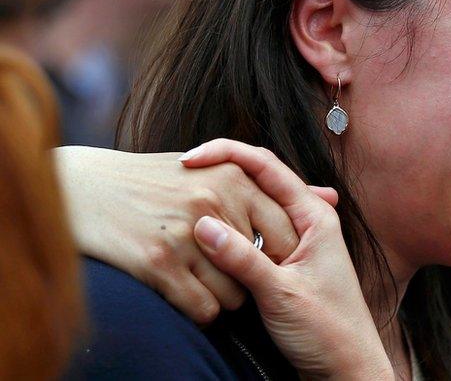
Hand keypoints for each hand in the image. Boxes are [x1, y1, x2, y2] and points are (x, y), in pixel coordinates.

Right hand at [55, 145, 301, 323]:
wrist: (82, 190)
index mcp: (235, 176)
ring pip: (237, 294)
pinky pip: (204, 309)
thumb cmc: (157, 182)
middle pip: (267, 262)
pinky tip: (185, 293)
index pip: (288, 224)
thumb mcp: (219, 175)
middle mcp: (215, 200)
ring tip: (198, 277)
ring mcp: (187, 233)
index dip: (284, 250)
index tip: (275, 261)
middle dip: (257, 276)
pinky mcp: (158, 263)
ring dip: (226, 298)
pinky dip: (202, 312)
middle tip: (228, 268)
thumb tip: (332, 194)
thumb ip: (274, 190)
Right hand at [187, 140, 392, 379]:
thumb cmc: (327, 332)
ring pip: (242, 219)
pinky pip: (242, 249)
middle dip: (214, 188)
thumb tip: (202, 226)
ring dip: (214, 221)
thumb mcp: (282, 294)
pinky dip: (220, 251)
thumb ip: (243, 258)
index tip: (188, 159)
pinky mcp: (275, 272)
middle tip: (174, 193)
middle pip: (251, 187)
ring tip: (178, 226)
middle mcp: (304, 223)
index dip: (228, 154)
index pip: (267, 166)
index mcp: (313, 216)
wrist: (347, 372)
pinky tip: (194, 258)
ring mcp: (288, 247)